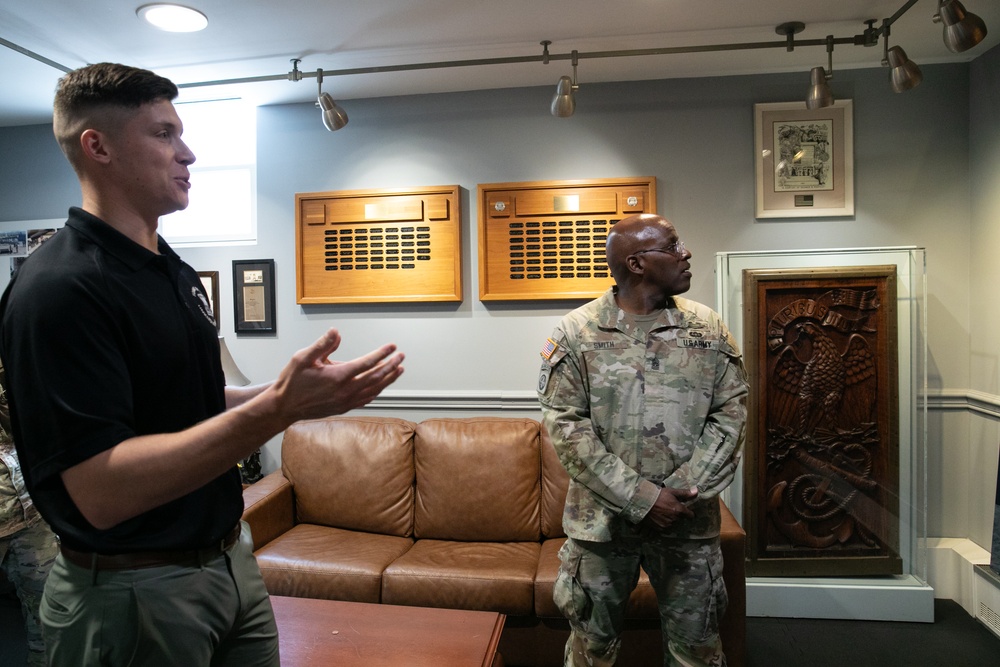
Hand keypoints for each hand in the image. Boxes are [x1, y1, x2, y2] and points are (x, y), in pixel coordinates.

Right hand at [270, 328, 404, 422]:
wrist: (284, 407)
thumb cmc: (292, 382)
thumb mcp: (302, 358)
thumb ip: (322, 345)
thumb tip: (335, 332)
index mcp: (337, 376)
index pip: (366, 363)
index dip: (382, 354)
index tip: (392, 346)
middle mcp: (345, 390)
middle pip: (376, 377)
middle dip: (391, 365)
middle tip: (401, 356)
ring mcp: (346, 401)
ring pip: (374, 389)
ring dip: (388, 379)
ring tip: (399, 370)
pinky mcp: (344, 407)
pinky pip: (366, 399)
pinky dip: (377, 392)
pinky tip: (381, 387)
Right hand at [641, 486, 697, 532]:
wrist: (642, 502)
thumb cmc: (658, 495)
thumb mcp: (672, 491)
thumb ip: (685, 493)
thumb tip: (696, 491)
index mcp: (679, 511)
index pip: (690, 515)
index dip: (689, 512)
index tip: (686, 510)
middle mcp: (675, 520)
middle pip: (681, 519)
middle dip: (678, 514)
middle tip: (670, 507)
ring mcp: (667, 525)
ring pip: (673, 523)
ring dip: (671, 519)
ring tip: (663, 512)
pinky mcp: (659, 529)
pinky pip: (665, 527)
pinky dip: (664, 522)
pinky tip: (659, 517)